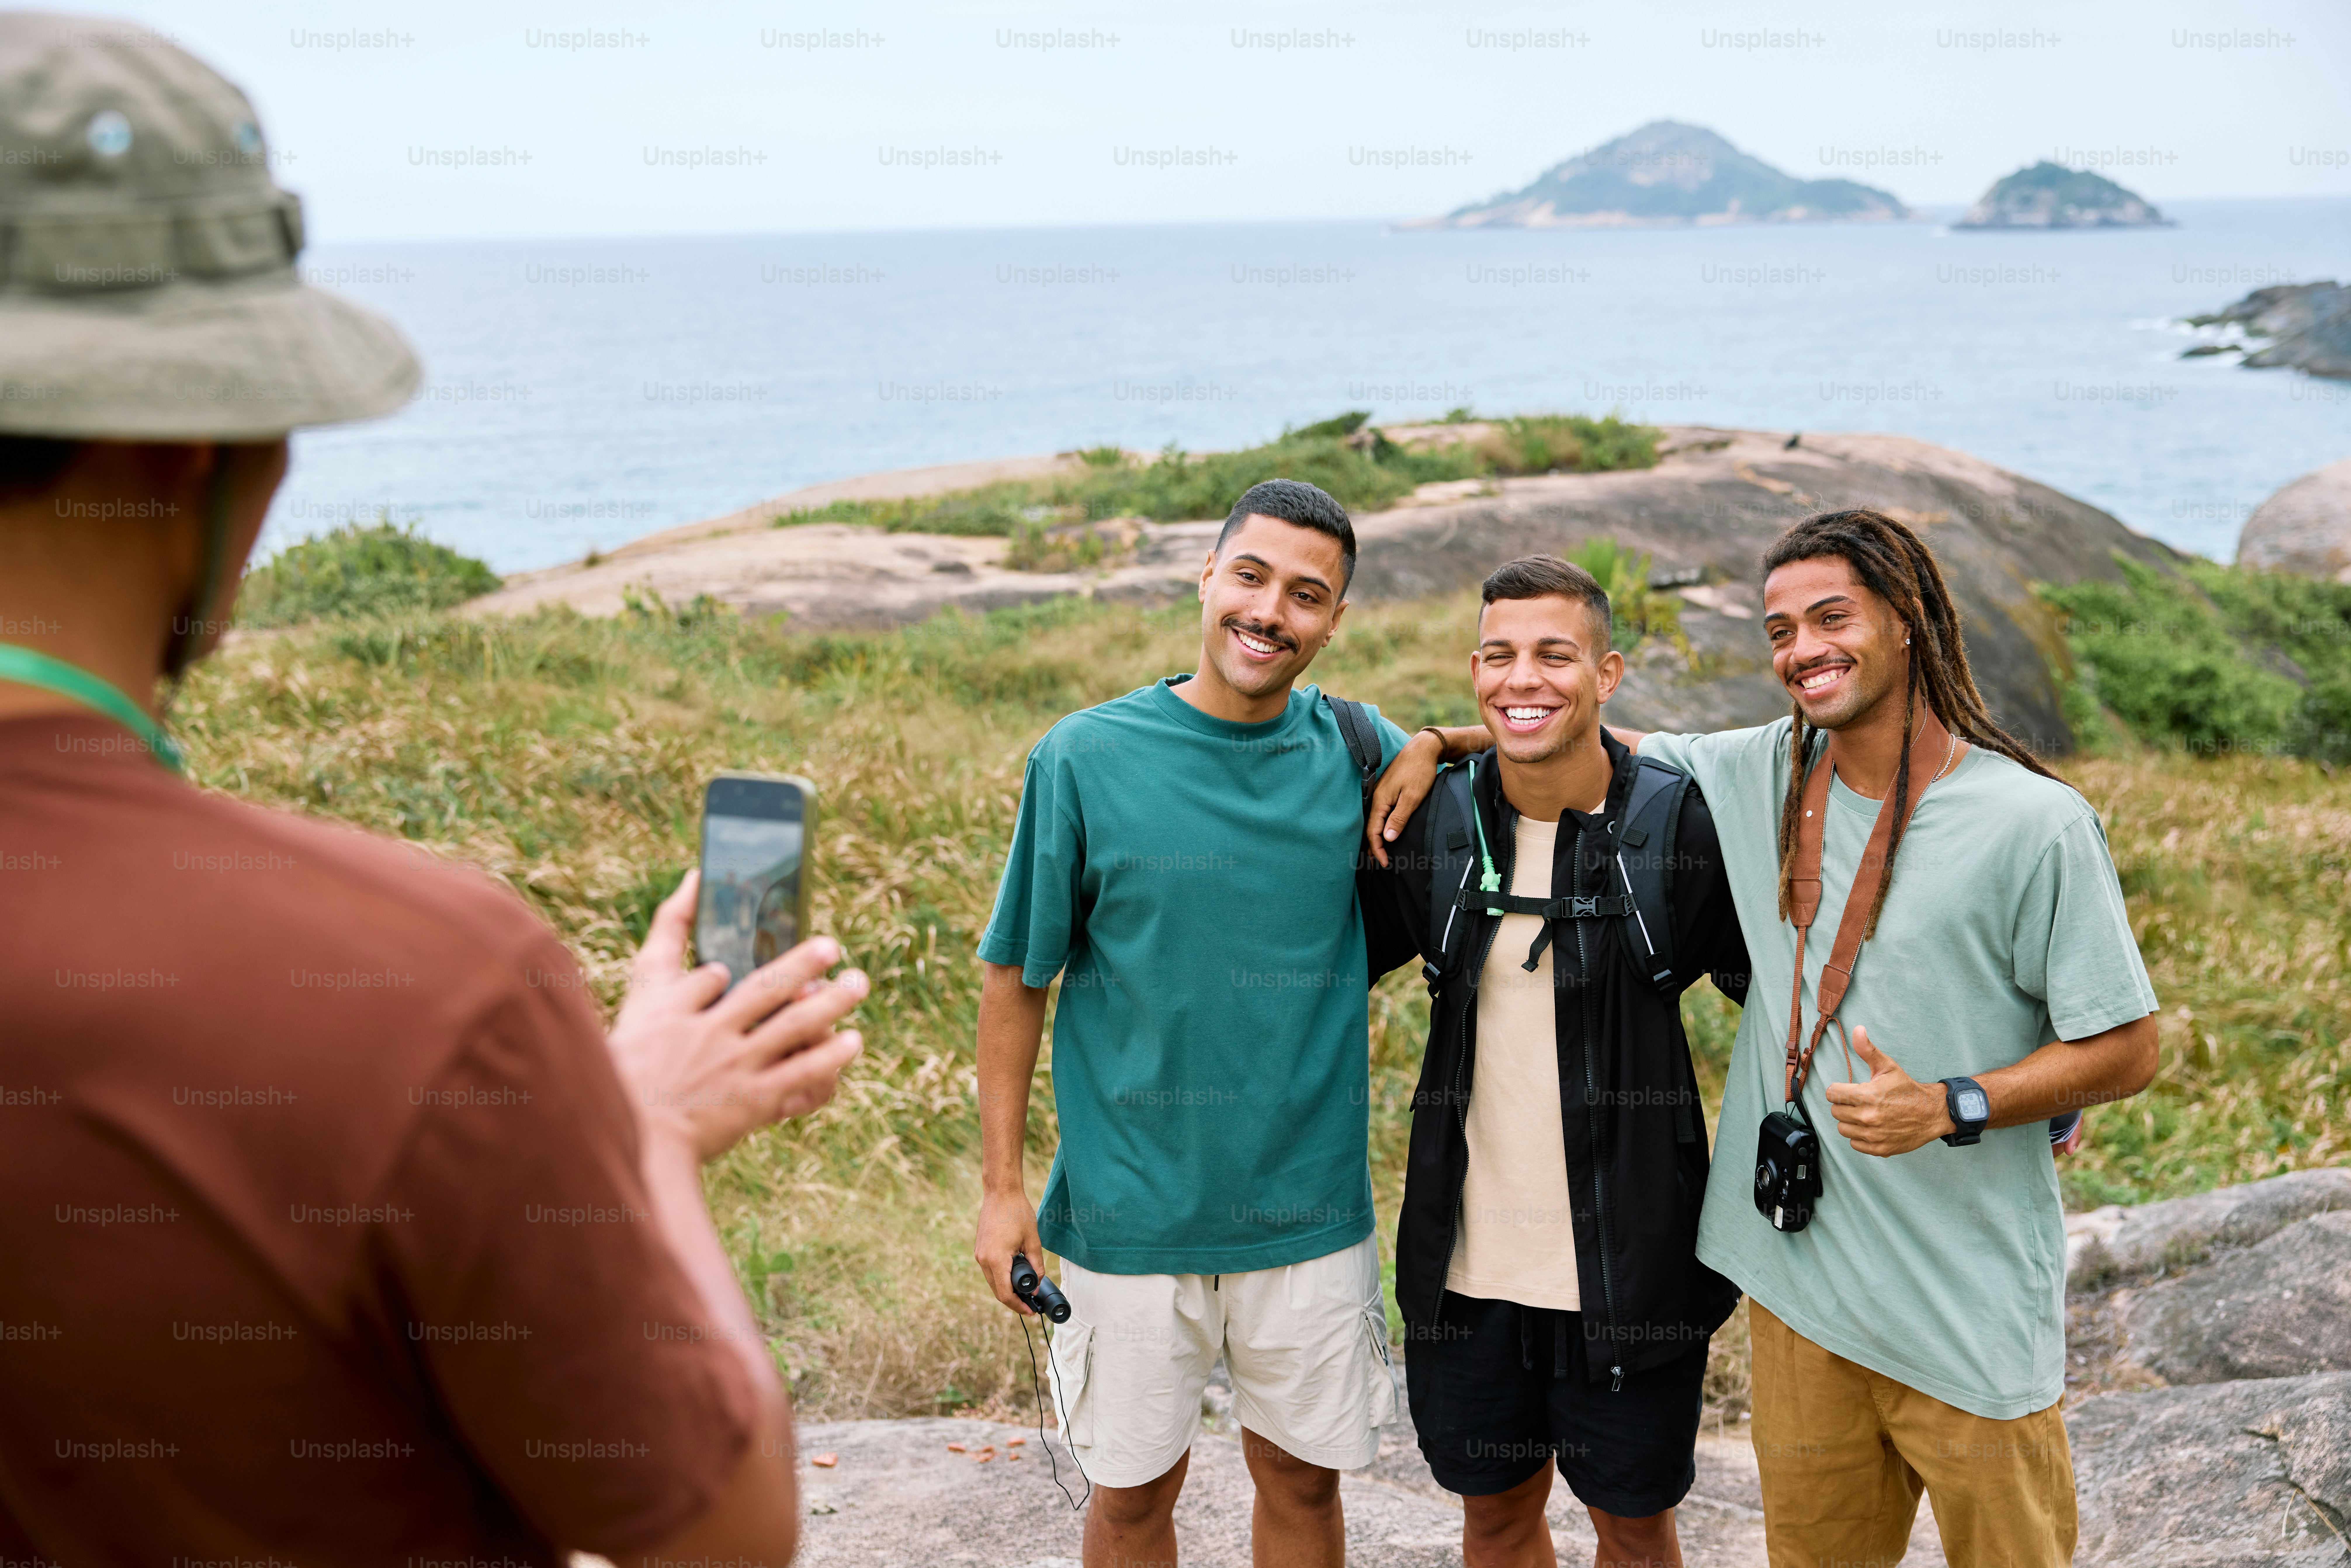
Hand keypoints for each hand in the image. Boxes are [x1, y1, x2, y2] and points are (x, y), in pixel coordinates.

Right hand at [609, 869, 867, 1162]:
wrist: (637, 1144)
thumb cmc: (630, 1069)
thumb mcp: (639, 998)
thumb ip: (667, 935)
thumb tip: (697, 875)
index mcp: (671, 1012)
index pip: (708, 979)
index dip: (727, 974)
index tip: (735, 971)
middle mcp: (707, 1035)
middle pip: (765, 991)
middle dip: (803, 965)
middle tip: (834, 946)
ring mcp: (733, 1067)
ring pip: (793, 1028)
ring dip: (831, 1004)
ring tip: (859, 984)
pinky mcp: (753, 1102)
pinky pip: (801, 1073)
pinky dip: (830, 1057)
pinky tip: (853, 1041)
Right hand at [974, 1188, 1045, 1314]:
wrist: (1000, 1192)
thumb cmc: (1017, 1213)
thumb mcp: (1033, 1241)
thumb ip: (1037, 1265)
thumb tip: (1038, 1285)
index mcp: (996, 1260)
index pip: (1005, 1294)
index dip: (1018, 1306)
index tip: (1031, 1311)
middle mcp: (983, 1260)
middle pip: (997, 1291)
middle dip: (1013, 1301)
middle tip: (1030, 1305)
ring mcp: (979, 1254)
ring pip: (992, 1282)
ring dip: (1007, 1289)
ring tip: (1025, 1292)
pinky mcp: (979, 1249)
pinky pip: (989, 1271)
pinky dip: (1001, 1278)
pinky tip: (1014, 1277)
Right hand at [1366, 730, 1444, 867]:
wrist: (1423, 749)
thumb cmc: (1419, 771)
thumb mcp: (1412, 797)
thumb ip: (1399, 818)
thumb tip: (1387, 838)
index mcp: (1380, 801)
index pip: (1373, 831)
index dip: (1377, 849)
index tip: (1383, 863)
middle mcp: (1377, 798)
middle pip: (1371, 828)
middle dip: (1373, 847)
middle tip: (1378, 864)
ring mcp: (1381, 794)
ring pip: (1375, 821)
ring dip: (1377, 838)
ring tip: (1379, 853)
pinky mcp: (1388, 791)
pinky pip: (1380, 813)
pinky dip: (1381, 826)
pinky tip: (1385, 832)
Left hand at [1823, 1024, 1954, 1156]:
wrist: (1932, 1113)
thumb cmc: (1907, 1088)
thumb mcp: (1887, 1066)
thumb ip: (1867, 1049)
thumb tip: (1857, 1029)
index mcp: (1867, 1095)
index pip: (1832, 1094)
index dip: (1838, 1090)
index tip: (1847, 1089)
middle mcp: (1868, 1117)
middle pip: (1835, 1112)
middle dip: (1844, 1105)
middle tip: (1859, 1101)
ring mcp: (1874, 1135)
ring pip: (1843, 1129)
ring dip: (1850, 1121)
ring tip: (1864, 1113)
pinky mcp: (1880, 1149)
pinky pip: (1855, 1143)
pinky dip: (1859, 1136)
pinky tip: (1871, 1127)